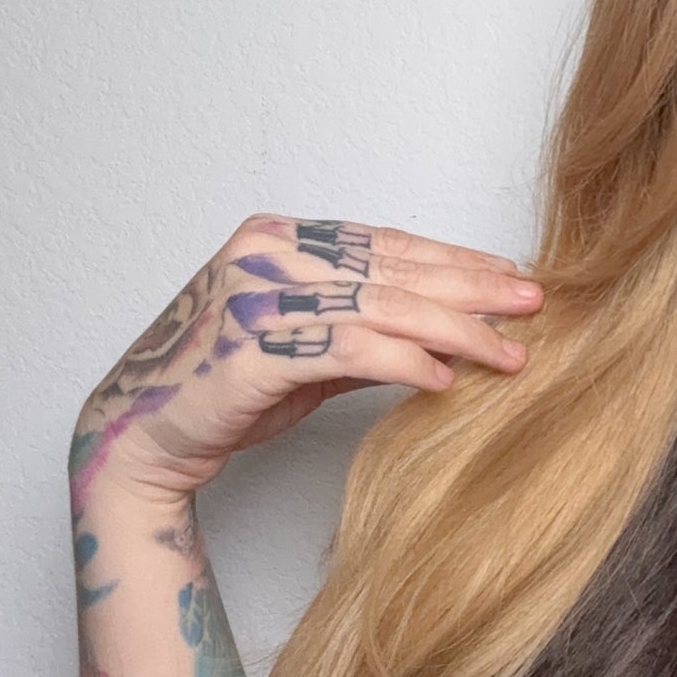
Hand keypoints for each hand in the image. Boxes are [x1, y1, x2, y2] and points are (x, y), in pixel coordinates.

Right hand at [69, 214, 541, 505]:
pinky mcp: (254, 346)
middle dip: (470, 287)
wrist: (144, 437)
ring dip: (453, 330)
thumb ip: (367, 330)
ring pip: (381, 305)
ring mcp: (257, 296)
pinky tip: (444, 378)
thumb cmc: (225, 393)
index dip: (454, 260)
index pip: (386, 244)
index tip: (510, 277)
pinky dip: (403, 362)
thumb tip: (446, 333)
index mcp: (280, 240)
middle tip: (532, 304)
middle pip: (393, 268)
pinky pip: (349, 348)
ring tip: (506, 353)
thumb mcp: (308, 350)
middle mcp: (268, 255)